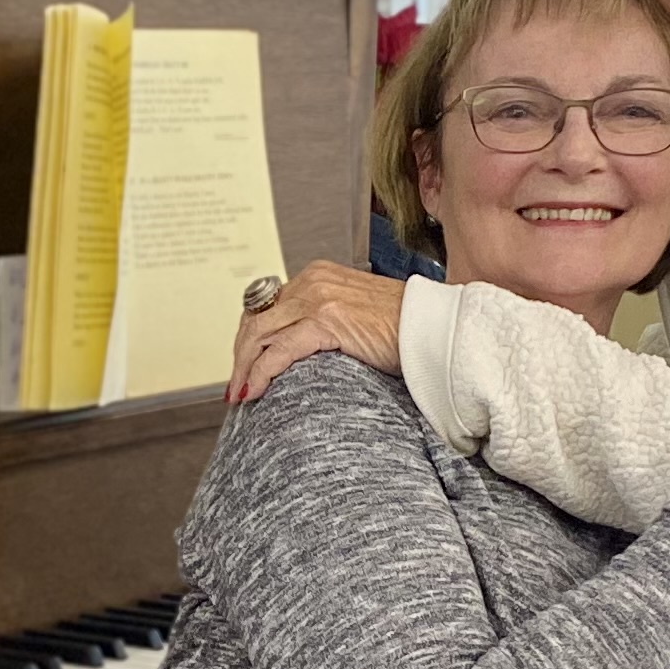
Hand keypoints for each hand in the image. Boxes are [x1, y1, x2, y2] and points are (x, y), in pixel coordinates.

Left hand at [230, 261, 405, 402]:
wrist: (433, 329)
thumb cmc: (403, 329)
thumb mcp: (355, 317)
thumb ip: (325, 323)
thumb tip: (298, 350)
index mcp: (317, 276)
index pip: (266, 305)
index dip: (250, 337)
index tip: (244, 362)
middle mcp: (312, 281)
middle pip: (256, 318)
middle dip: (241, 354)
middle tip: (235, 383)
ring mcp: (317, 299)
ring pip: (260, 333)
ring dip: (244, 367)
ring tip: (241, 392)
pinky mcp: (326, 320)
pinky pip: (280, 350)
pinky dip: (261, 372)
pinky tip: (255, 389)